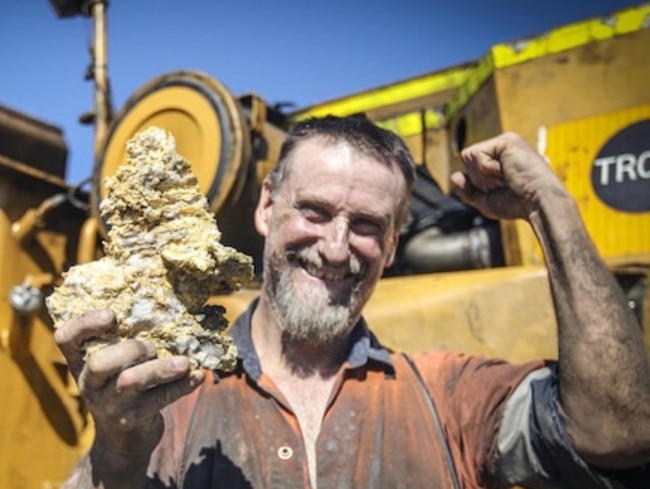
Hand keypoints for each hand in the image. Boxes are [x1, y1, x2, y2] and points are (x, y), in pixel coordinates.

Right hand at [54, 309, 204, 452]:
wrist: (123, 441)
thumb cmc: (123, 388)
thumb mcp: (115, 366)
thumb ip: (125, 342)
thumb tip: (169, 309)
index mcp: (81, 363)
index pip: (66, 339)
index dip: (85, 324)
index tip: (111, 315)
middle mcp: (89, 384)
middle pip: (99, 362)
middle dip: (131, 349)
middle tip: (151, 348)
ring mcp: (110, 405)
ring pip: (130, 381)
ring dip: (161, 368)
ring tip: (184, 362)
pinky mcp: (133, 420)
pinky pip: (160, 398)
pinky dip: (182, 385)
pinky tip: (198, 376)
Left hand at [450, 132, 567, 220]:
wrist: (538, 204)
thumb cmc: (518, 205)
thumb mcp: (486, 202)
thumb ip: (468, 191)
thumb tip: (454, 176)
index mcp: (499, 161)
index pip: (469, 166)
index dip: (476, 183)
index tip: (500, 190)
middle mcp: (501, 149)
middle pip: (466, 160)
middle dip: (478, 180)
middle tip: (504, 184)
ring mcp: (504, 143)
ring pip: (468, 157)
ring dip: (483, 176)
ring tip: (506, 179)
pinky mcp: (506, 140)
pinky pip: (476, 154)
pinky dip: (486, 170)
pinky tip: (506, 172)